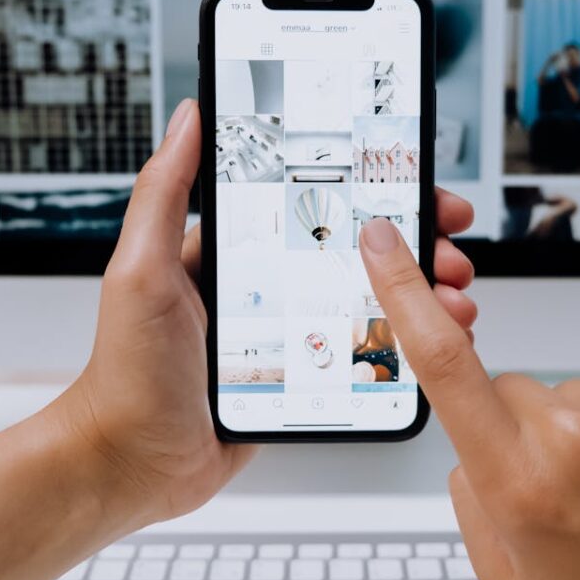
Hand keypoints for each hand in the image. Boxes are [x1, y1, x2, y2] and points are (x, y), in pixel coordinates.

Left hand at [54, 98, 477, 524]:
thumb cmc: (127, 370)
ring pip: (366, 301)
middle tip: (450, 249)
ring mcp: (288, 332)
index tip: (414, 181)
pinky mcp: (299, 378)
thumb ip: (164, 192)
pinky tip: (427, 344)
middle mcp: (268, 286)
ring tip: (451, 300)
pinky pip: (357, 352)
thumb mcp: (142, 269)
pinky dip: (399, 345)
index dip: (369, 189)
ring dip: (416, 296)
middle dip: (410, 246)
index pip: (315, 203)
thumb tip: (189, 116)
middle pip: (354, 251)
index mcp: (237, 251)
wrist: (131, 463)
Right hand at [359, 218, 579, 579]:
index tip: (384, 240)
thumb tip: (464, 449)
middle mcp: (569, 437)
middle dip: (513, 426)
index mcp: (517, 485)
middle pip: (503, 386)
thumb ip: (468, 506)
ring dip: (574, 427)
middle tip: (563, 486)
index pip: (441, 362)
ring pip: (560, 391)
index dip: (401, 288)